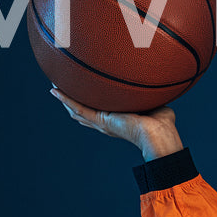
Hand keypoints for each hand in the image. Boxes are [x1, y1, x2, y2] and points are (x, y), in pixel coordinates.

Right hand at [50, 87, 184, 161]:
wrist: (159, 133)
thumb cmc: (162, 124)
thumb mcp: (154, 103)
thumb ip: (152, 94)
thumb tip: (157, 83)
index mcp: (117, 120)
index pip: (98, 110)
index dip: (88, 100)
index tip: (82, 88)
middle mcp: (106, 122)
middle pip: (81, 111)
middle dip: (70, 99)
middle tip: (60, 84)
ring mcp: (102, 122)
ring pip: (76, 109)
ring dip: (64, 97)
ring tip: (54, 83)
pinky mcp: (101, 120)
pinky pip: (79, 108)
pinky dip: (66, 99)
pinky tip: (55, 90)